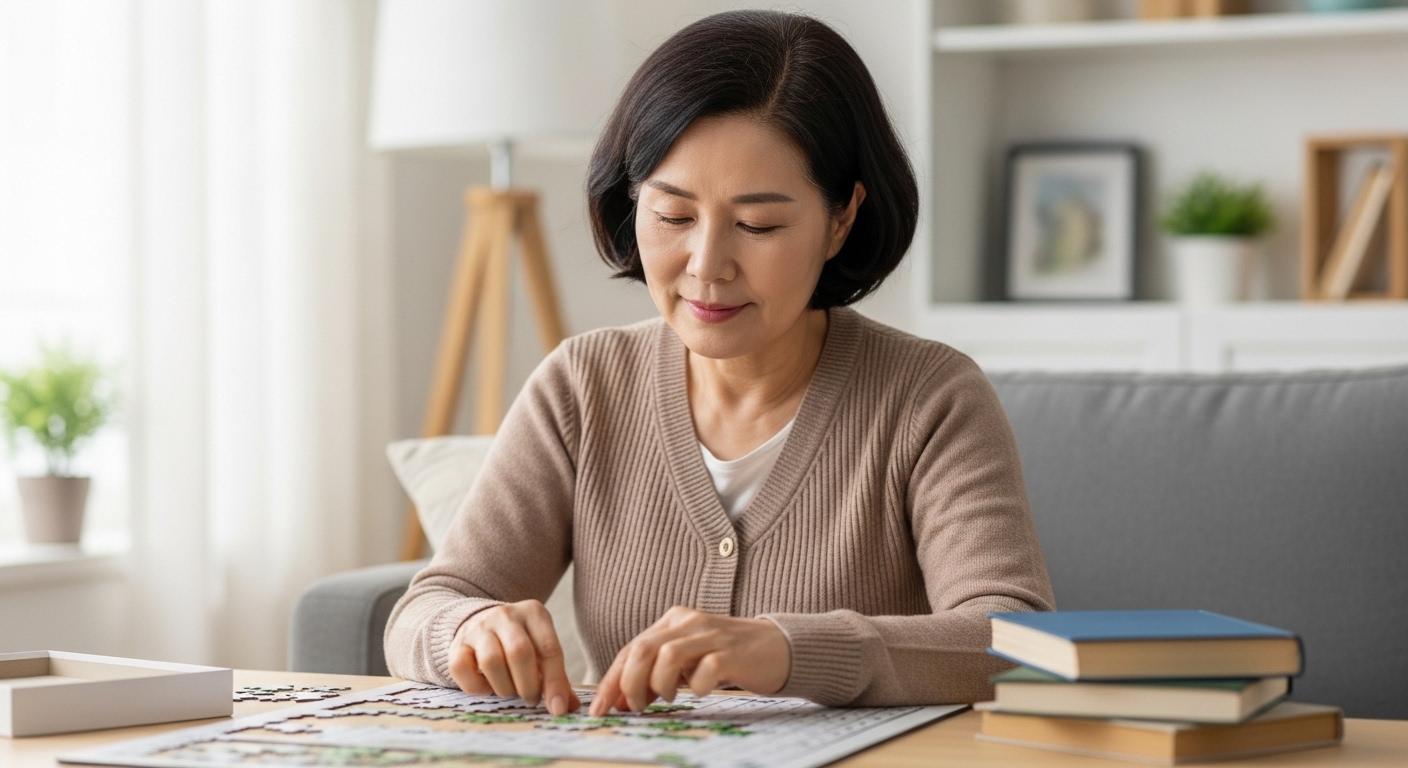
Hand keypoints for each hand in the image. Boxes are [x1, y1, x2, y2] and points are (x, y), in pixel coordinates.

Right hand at [448, 600, 580, 715]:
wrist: (480, 621)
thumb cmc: (519, 642)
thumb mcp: (541, 649)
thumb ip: (555, 676)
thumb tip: (567, 706)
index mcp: (533, 612)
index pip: (549, 648)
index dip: (554, 682)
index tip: (557, 708)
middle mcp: (506, 615)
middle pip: (520, 653)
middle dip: (528, 685)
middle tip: (530, 699)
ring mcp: (479, 627)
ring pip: (491, 662)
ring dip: (504, 687)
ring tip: (510, 692)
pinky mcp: (457, 644)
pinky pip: (462, 669)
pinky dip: (477, 687)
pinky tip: (487, 687)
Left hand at [589, 606, 790, 715]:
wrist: (777, 648)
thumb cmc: (726, 658)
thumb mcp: (687, 662)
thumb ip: (656, 674)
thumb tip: (623, 700)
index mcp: (673, 620)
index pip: (631, 648)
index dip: (611, 680)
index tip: (599, 709)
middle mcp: (688, 622)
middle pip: (642, 649)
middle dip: (628, 684)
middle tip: (633, 707)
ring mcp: (711, 634)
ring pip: (667, 657)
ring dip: (659, 685)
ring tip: (667, 698)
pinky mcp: (732, 652)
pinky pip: (704, 671)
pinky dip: (696, 687)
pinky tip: (701, 690)